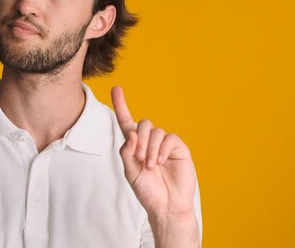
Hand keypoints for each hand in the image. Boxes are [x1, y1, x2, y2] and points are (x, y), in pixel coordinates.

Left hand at [111, 86, 196, 220]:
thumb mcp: (130, 172)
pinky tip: (161, 162)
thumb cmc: (148, 191)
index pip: (126, 121)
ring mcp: (164, 144)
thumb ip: (127, 152)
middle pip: (143, 123)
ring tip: (152, 166)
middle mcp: (149, 141)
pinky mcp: (178, 148)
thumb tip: (131, 134)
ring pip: (156, 131)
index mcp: (135, 145)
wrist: (166, 206)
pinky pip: (169, 138)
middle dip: (139, 139)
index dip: (121, 104)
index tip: (116, 88)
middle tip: (140, 159)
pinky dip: (162, 149)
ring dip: (150, 149)